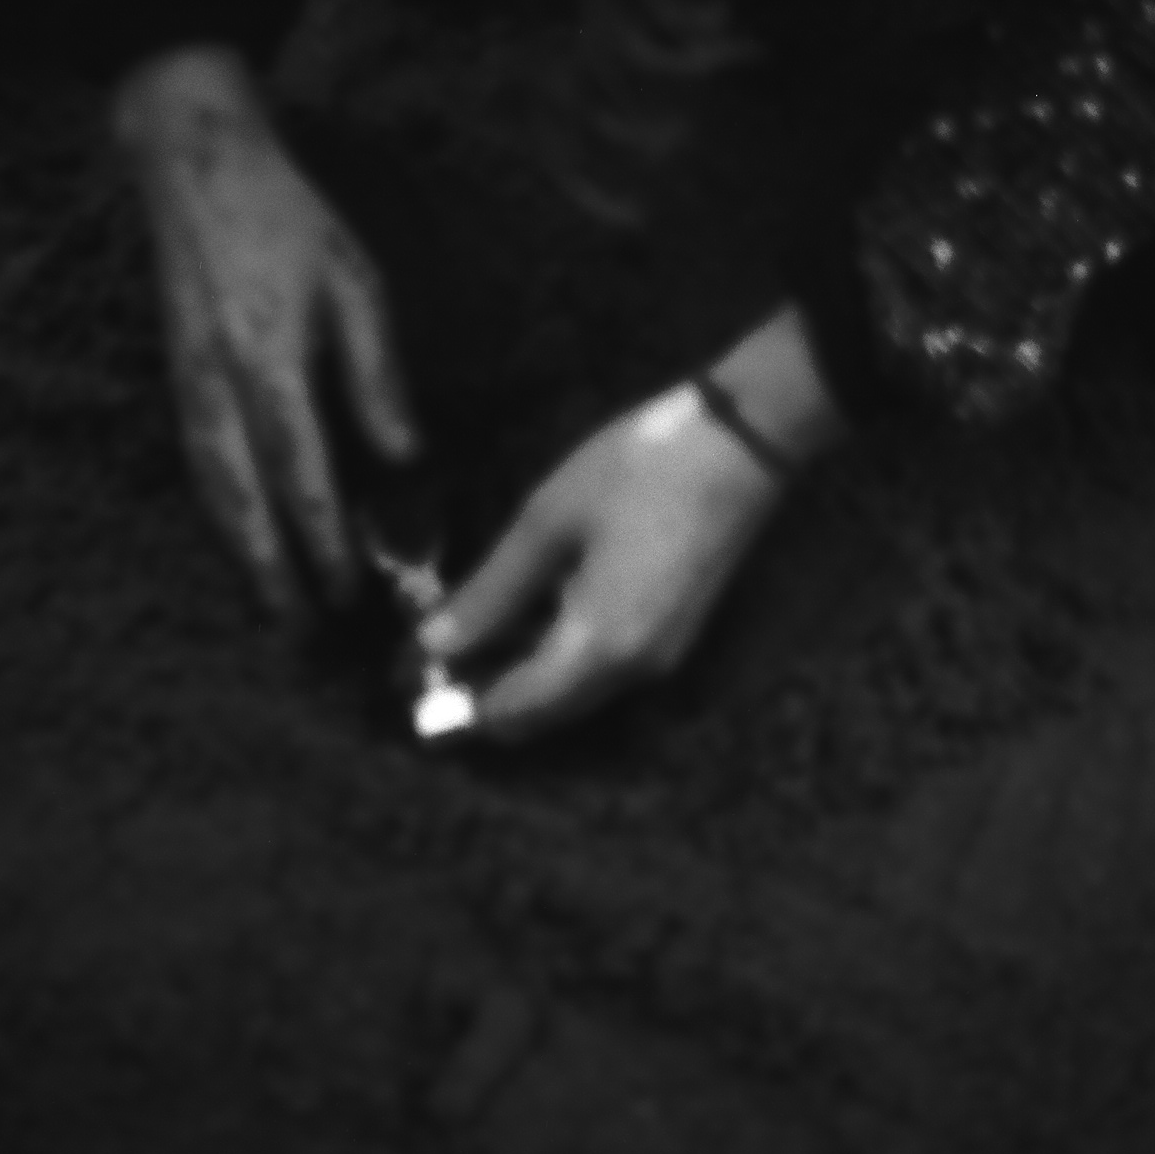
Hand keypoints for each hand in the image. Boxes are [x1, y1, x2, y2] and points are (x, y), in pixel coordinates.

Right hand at [114, 45, 420, 615]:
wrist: (195, 172)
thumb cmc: (289, 224)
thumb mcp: (355, 286)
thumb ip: (377, 377)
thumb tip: (407, 458)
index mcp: (272, 362)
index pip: (301, 473)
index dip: (323, 539)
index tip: (347, 593)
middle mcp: (221, 387)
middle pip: (245, 503)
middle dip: (274, 573)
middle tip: (302, 634)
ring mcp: (190, 387)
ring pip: (214, 492)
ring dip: (244, 555)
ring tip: (274, 607)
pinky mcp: (180, 382)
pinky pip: (200, 466)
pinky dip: (222, 515)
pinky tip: (243, 539)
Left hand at [418, 307, 845, 740]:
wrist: (745, 439)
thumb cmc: (640, 468)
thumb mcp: (548, 523)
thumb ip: (490, 593)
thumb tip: (434, 644)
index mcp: (596, 648)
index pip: (510, 713)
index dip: (454, 705)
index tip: (410, 673)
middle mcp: (633, 672)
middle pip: (542, 714)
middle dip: (484, 691)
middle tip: (435, 642)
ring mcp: (662, 656)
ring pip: (571, 692)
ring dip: (520, 670)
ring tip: (476, 614)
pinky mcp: (676, 633)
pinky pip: (601, 667)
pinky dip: (557, 652)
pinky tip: (534, 602)